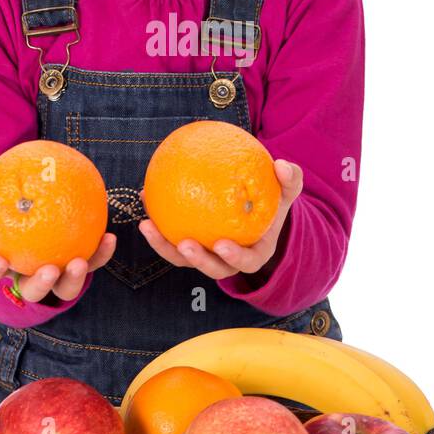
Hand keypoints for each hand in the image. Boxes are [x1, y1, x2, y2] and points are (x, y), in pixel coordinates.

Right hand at [0, 169, 116, 301]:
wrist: (40, 223)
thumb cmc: (14, 212)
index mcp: (8, 264)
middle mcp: (31, 278)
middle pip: (33, 290)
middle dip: (41, 284)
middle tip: (49, 270)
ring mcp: (58, 279)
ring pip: (64, 289)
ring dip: (74, 280)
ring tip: (80, 263)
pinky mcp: (81, 270)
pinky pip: (93, 263)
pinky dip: (101, 253)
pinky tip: (109, 237)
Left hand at [137, 158, 302, 278]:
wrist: (257, 207)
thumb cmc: (273, 199)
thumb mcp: (287, 189)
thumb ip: (289, 179)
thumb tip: (281, 165)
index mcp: (255, 252)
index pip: (246, 261)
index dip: (234, 257)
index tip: (221, 244)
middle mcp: (229, 260)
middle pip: (212, 268)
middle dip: (196, 260)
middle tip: (184, 244)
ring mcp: (206, 254)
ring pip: (183, 258)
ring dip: (163, 246)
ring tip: (147, 226)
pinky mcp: (188, 244)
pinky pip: (170, 237)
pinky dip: (156, 222)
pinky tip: (144, 196)